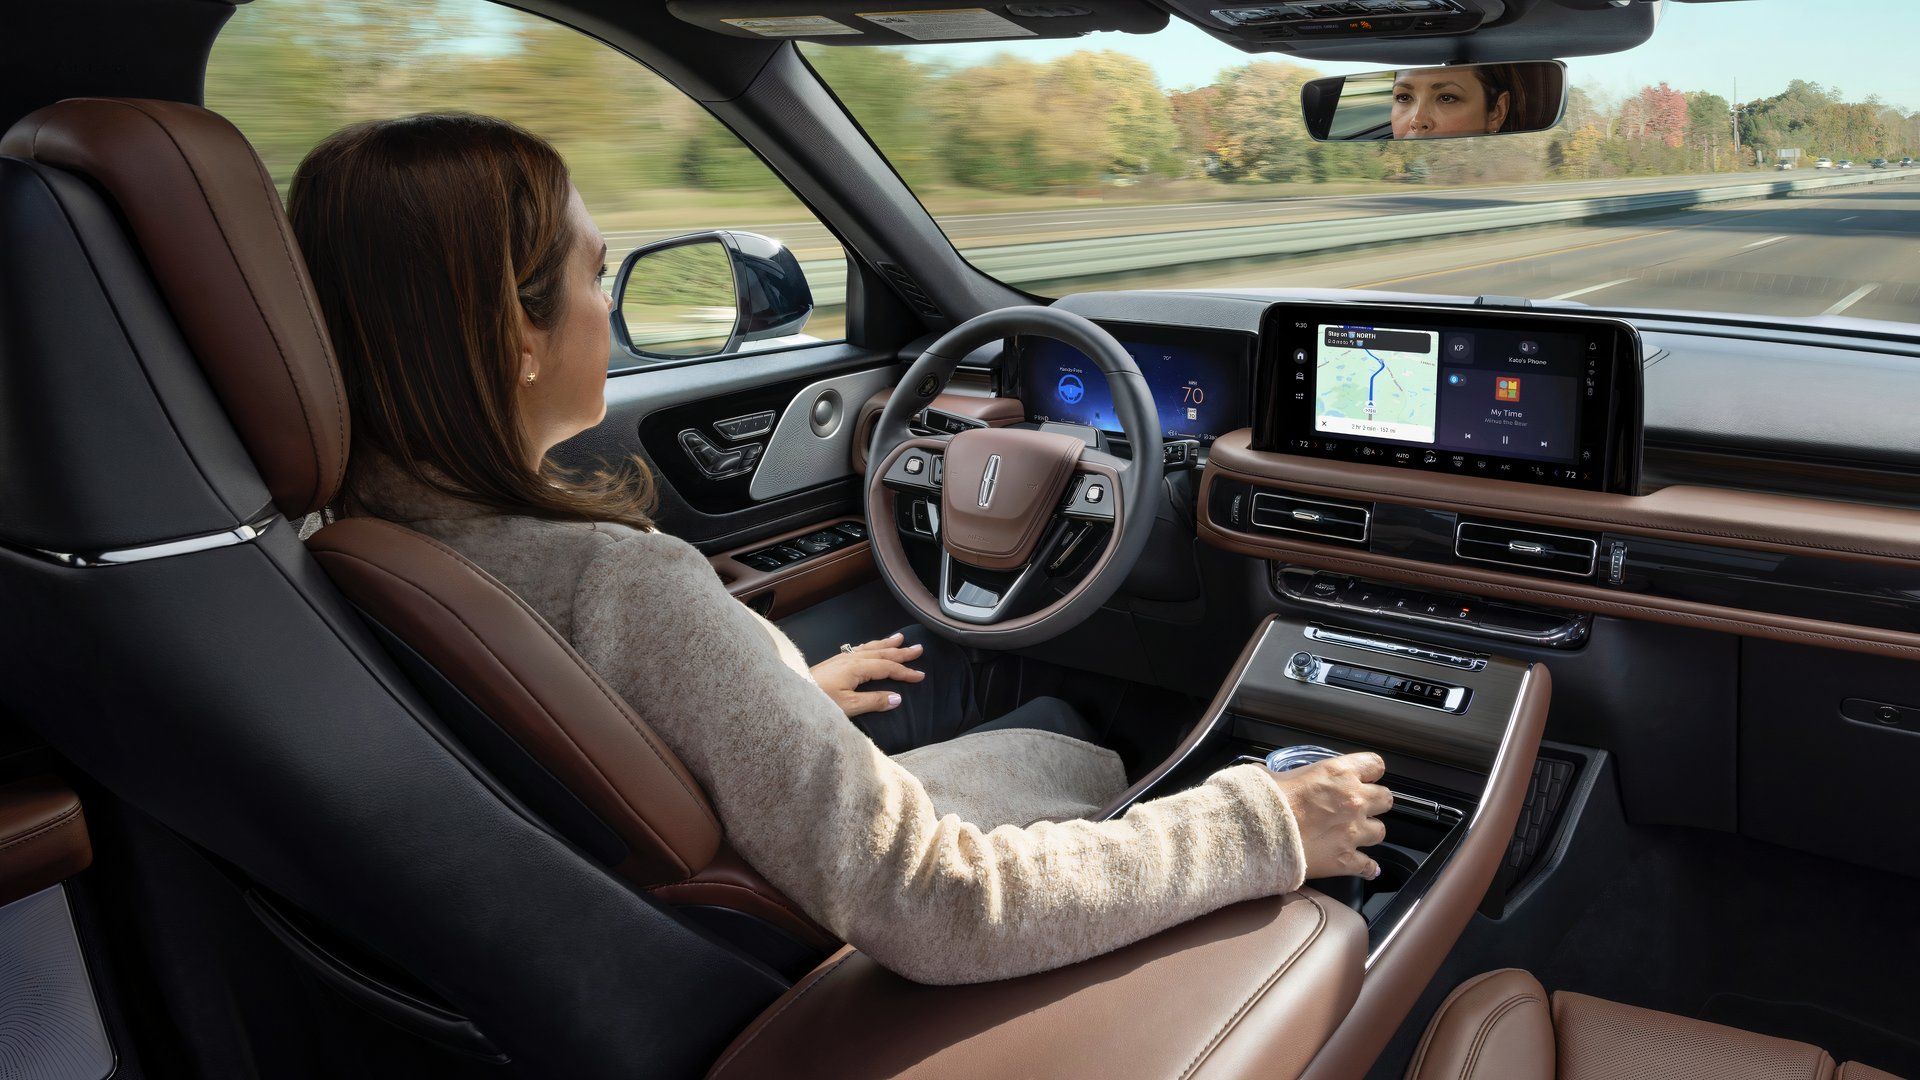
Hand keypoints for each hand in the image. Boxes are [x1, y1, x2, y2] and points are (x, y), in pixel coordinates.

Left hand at [811, 633, 925, 716]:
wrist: (792, 694)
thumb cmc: (819, 701)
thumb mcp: (848, 706)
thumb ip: (873, 702)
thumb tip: (897, 698)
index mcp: (857, 668)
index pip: (887, 667)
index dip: (905, 671)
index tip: (921, 675)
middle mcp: (851, 659)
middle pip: (881, 653)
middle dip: (901, 651)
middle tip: (919, 648)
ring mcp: (842, 658)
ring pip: (870, 647)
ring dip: (887, 644)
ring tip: (900, 638)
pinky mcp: (834, 661)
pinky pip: (859, 648)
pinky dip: (871, 645)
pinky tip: (871, 646)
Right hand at [1267, 752, 1392, 879]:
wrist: (1258, 835)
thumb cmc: (1264, 801)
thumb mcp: (1276, 774)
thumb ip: (1290, 775)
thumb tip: (1279, 778)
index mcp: (1338, 773)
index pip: (1374, 764)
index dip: (1369, 771)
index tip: (1363, 777)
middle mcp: (1353, 800)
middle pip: (1385, 799)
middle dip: (1374, 803)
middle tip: (1358, 807)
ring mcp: (1353, 832)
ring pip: (1380, 831)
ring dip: (1369, 832)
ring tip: (1354, 834)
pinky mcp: (1345, 859)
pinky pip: (1368, 866)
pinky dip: (1367, 868)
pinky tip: (1366, 868)